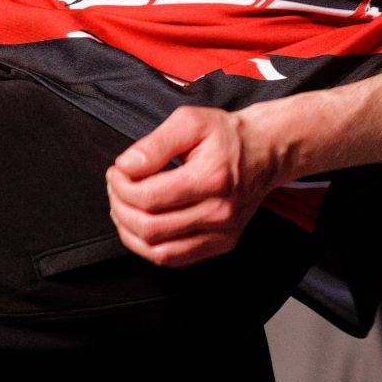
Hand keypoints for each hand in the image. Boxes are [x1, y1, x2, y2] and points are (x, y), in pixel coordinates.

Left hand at [106, 105, 284, 268]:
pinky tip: (139, 226)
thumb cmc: (225, 136)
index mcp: (213, 178)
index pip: (149, 197)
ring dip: (129, 230)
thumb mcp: (189, 122)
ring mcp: (223, 233)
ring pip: (158, 251)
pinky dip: (148, 246)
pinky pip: (173, 259)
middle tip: (116, 186)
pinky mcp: (222, 244)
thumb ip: (155, 144)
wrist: (265, 151)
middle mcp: (221, 212)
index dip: (121, 186)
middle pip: (150, 227)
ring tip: (123, 206)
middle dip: (120, 207)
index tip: (116, 171)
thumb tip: (126, 166)